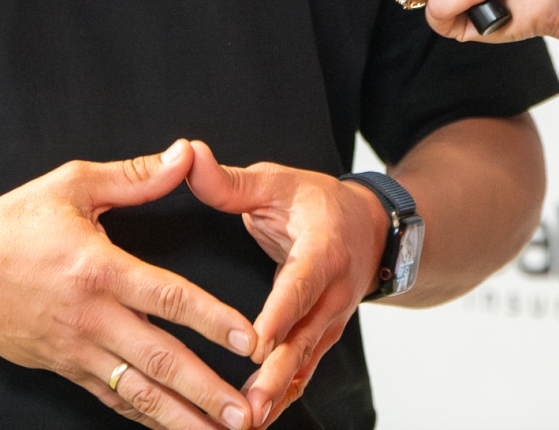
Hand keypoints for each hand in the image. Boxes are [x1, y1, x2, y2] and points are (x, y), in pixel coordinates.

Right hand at [0, 141, 259, 429]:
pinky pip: (112, 397)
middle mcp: (90, 317)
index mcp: (98, 268)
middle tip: (249, 414)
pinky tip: (175, 428)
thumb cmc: (9, 224)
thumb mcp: (71, 185)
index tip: (251, 340)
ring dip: (183, 417)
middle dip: (208, 390)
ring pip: (139, 391)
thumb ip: (134, 176)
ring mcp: (76, 350)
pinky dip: (145, 416)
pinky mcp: (65, 368)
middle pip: (161, 359)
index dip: (213, 319)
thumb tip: (185, 154)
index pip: (167, 298)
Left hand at [184, 144, 389, 426]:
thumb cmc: (317, 204)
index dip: (280, 316)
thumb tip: (188, 155)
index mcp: (322, 251)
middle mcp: (332, 294)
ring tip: (246, 424)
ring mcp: (330, 322)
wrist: (370, 229)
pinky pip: (302, 375)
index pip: (300, 287)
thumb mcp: (278, 182)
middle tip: (248, 406)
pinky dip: (281, 400)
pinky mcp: (322, 340)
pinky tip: (254, 422)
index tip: (257, 344)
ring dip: (277, 397)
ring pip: (304, 366)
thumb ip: (231, 181)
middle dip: (276, 376)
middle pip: (304, 340)